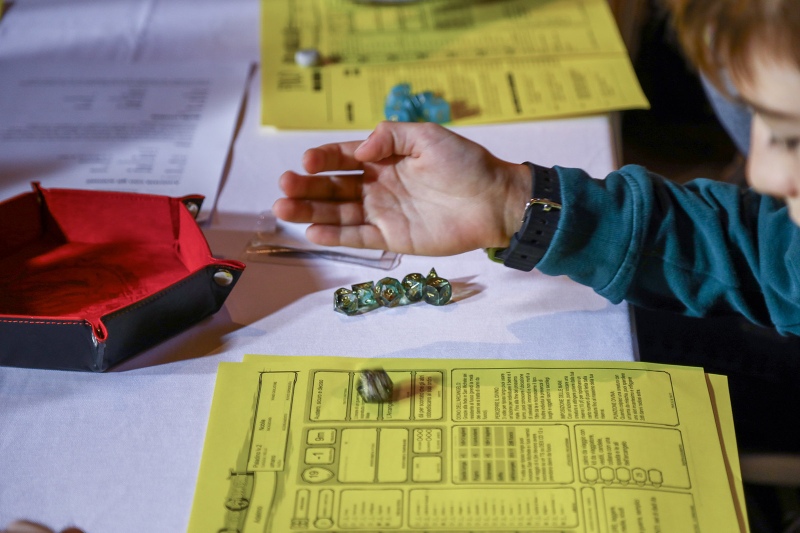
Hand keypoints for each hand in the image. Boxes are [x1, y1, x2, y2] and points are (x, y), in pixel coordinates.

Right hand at [273, 121, 531, 255]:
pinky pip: (357, 237)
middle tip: (283, 187)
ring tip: (283, 209)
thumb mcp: (428, 136)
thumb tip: (359, 150)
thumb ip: (391, 136)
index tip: (305, 161)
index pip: (343, 158)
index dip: (322, 159)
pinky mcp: (392, 239)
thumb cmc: (466, 164)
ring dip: (309, 213)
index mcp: (384, 159)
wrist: (494, 201)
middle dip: (306, 187)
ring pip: (337, 214)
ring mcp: (383, 213)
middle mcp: (377, 186)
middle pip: (332, 188)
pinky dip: (334, 236)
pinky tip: (311, 233)